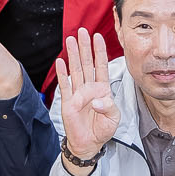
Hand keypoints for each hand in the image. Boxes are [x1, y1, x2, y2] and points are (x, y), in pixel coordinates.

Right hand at [54, 28, 119, 161]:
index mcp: (102, 89)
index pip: (101, 65)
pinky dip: (62, 74)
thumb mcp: (113, 118)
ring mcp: (78, 94)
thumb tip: (97, 100)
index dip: (99, 51)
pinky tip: (60, 62)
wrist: (89, 144)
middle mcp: (89, 88)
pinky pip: (65, 85)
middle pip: (87, 63)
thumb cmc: (103, 129)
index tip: (98, 37)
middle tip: (82, 31)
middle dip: (84, 47)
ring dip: (73, 55)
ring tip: (70, 40)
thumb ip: (108, 106)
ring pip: (75, 70)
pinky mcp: (68, 102)